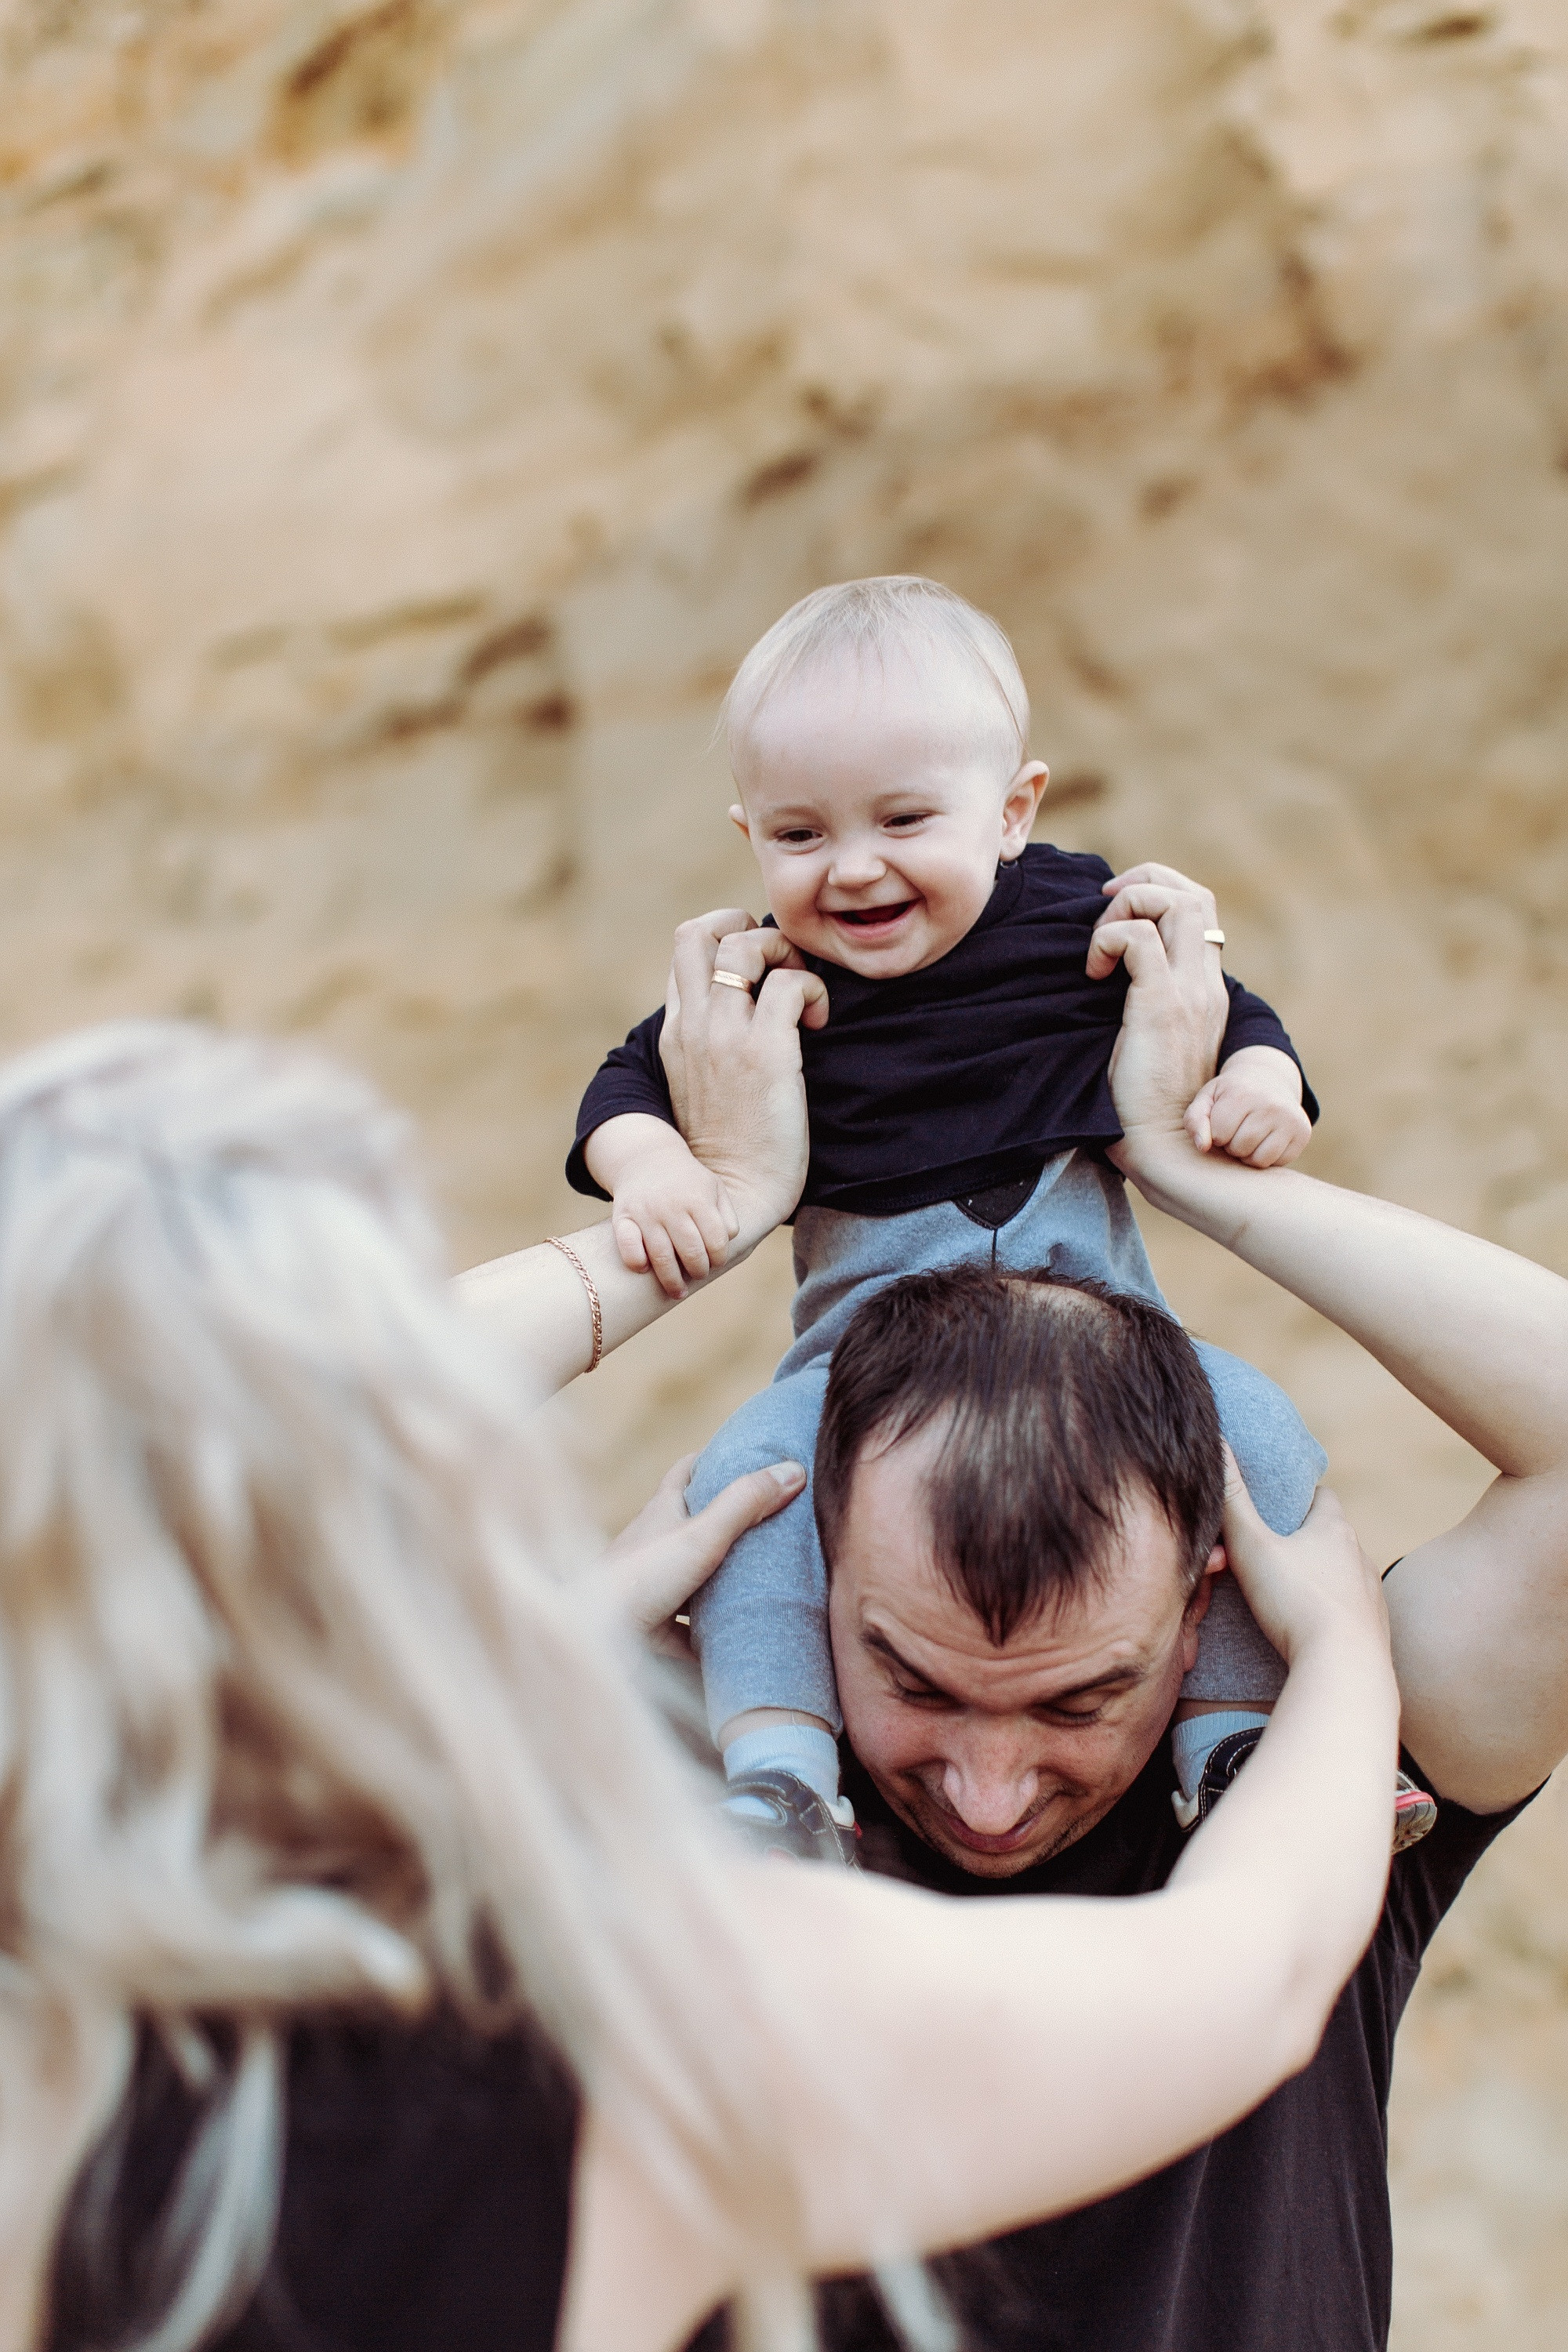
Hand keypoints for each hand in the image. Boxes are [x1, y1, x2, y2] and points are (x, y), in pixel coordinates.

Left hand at [594, 1452, 807, 1651]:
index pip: (686, 1472)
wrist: (596, 1638)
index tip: (743, 1455)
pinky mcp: (654, 1628)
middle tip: (767, 1522)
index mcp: (662, 1512)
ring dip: (720, 1581)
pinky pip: (688, 1630)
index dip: (711, 1459)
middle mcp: (654, 1545)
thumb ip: (745, 1504)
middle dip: (724, 1523)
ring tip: (762, 1583)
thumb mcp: (702, 1534)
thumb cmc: (640, 1577)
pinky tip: (737, 1641)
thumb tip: (794, 1470)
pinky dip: (711, 1634)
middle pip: (692, 1526)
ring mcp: (652, 1587)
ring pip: (692, 1579)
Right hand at [611, 1136, 740, 1297]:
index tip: (715, 1263)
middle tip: (698, 1275)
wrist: (646, 1159)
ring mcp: (645, 1212)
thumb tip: (727, 1243)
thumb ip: (727, 1216)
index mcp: (698, 1199)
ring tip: (677, 1291)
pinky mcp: (622, 1217)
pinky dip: (637, 1263)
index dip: (719, 1258)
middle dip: (698, 1271)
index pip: (716, 1241)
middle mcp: (672, 1206)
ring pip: (661, 1257)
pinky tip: (646, 1269)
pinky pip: (627, 1249)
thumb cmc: (687, 1181)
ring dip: (671, 1281)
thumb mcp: (713, 1188)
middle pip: (691, 1252)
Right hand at [659, 909, 828, 1251]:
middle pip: (699, 931)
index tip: (760, 970)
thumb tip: (751, 1018)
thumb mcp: (701, 1089)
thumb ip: (711, 1049)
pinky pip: (791, 983)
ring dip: (785, 953)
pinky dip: (813, 989)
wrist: (730, 1199)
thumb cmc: (726, 1153)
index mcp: (675, 1033)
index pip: (685, 954)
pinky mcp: (764, 1052)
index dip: (725, 943)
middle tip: (781, 963)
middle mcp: (693, 1025)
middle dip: (746, 927)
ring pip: (746, 945)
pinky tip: (820, 1022)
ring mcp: (724, 1035)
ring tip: (805, 992)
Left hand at [1090, 864, 1227, 1180]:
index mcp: (1205, 992)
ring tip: (1099, 945)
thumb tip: (1107, 986)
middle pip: (1194, 895)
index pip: (1200, 912)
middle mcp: (1204, 986)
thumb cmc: (1146, 1110)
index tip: (1114, 914)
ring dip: (1128, 906)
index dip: (1157, 894)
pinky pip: (1137, 938)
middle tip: (1104, 909)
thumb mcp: (1150, 1046)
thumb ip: (1145, 1010)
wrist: (1168, 1152)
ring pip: (1175, 903)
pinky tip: (1092, 972)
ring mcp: (1188, 994)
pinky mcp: (1161, 1006)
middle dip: (1145, 884)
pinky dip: (1108, 938)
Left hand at [1187, 1046, 1311, 1169]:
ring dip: (1247, 1154)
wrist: (1268, 1079)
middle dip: (1231, 1144)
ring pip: (1259, 1160)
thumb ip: (1195, 1120)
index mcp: (1243, 1094)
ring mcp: (1290, 1119)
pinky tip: (1264, 1140)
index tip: (1222, 1121)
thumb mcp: (1207, 1099)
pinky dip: (1267, 1157)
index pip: (1219, 1135)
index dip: (1216, 1133)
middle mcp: (1271, 1105)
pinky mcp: (1303, 1133)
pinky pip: (1277, 1162)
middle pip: (1239, 1148)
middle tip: (1236, 1129)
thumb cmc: (1230, 1094)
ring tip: (1248, 1137)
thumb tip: (1203, 1147)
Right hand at [1218, 1450, 1387, 1669]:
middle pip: (1335, 1536)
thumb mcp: (1251, 1547)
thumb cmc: (1296, 1603)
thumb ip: (1232, 1500)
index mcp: (1334, 1529)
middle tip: (1277, 1549)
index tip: (1278, 1503)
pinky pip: (1354, 1611)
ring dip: (1325, 1577)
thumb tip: (1218, 1444)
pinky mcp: (1376, 1630)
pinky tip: (1315, 1628)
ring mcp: (1372, 1594)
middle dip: (1310, 1539)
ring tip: (1293, 1592)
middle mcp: (1360, 1556)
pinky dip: (1336, 1611)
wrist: (1344, 1668)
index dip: (1300, 1496)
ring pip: (1346, 1573)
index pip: (1322, 1496)